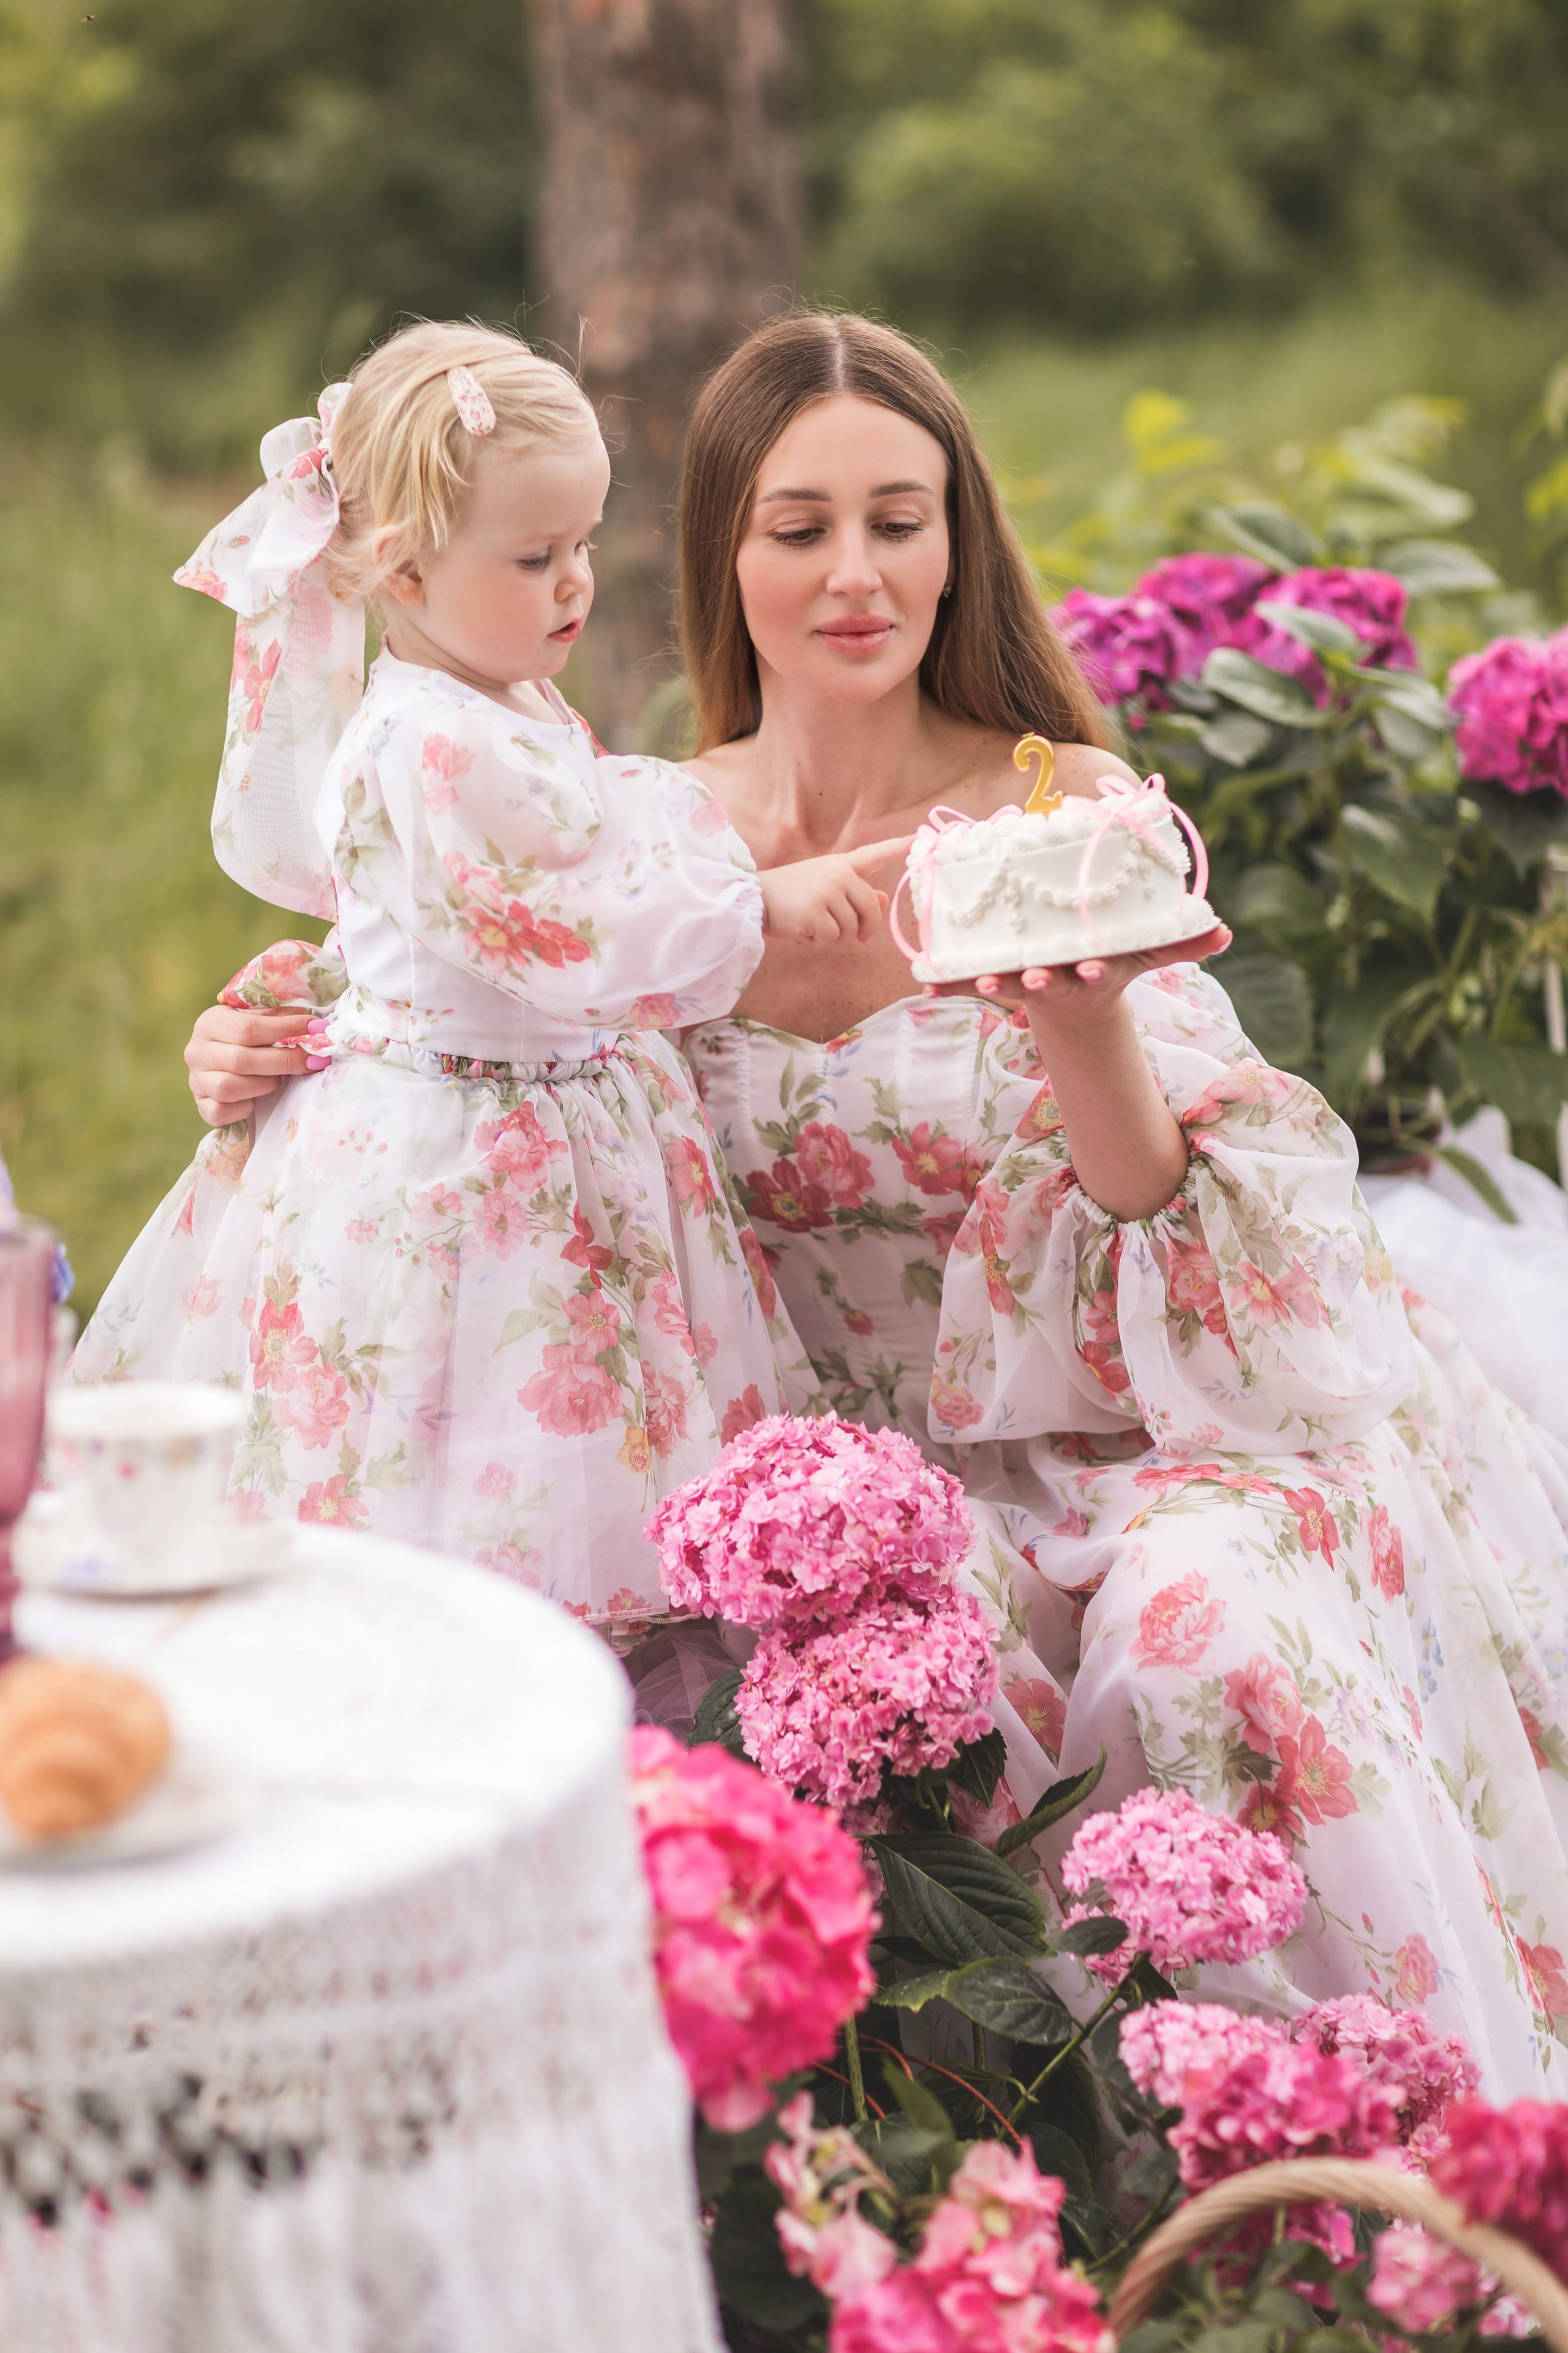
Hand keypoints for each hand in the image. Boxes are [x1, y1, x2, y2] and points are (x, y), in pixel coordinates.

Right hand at [185, 1005, 316, 1126]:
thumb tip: (315, 1028)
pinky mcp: (201, 1105)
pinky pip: (220, 1112)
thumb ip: (281, 1017)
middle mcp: (197, 1051)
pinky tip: (256, 1101)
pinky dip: (243, 1109)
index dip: (285, 1030)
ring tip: (279, 1080)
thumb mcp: (260, 1017)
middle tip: (311, 1061)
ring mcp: (196, 1080)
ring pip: (228, 1088)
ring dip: (263, 1085)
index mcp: (210, 1022)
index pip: (248, 1028)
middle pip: (240, 1060)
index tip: (314, 1030)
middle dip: (283, 1062)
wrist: (224, 1058)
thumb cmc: (249, 1035)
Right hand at [759, 836, 914, 945]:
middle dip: (864, 927)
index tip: (917, 838)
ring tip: (814, 925)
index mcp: (840, 865)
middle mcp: (837, 875)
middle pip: (871, 909)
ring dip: (835, 936)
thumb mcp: (825, 888)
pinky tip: (805, 930)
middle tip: (857, 937)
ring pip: (851, 928)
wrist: (755, 897)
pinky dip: (820, 941)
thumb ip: (855, 894)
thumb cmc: (791, 895)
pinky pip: (832, 938)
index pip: (873, 854)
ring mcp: (826, 892)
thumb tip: (884, 900)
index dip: (896, 848)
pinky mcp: (814, 912)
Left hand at [936, 925, 1231, 1029]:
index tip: (1086, 969)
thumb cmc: (1111, 958)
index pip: (1094, 973)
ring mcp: (1026, 981)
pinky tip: (926, 986)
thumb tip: (1224, 931)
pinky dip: (948, 984)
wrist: (1073, 988)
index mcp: (1092, 972)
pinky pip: (967, 981)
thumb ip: (1182, 943)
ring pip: (1006, 983)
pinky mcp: (999, 978)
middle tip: (1028, 978)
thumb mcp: (1146, 951)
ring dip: (990, 983)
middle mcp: (1058, 980)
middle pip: (1046, 984)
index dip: (1089, 972)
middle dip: (1035, 982)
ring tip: (975, 980)